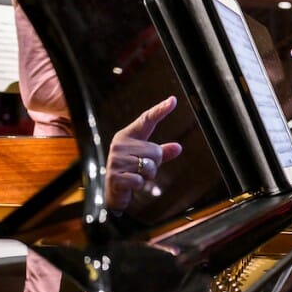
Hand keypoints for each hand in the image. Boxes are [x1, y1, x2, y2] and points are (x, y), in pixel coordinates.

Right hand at [105, 95, 183, 210]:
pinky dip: (140, 184)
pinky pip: (140, 179)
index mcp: (128, 136)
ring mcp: (116, 159)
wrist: (113, 192)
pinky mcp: (114, 175)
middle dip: (155, 164)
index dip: (160, 110)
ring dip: (148, 175)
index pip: (146, 120)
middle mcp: (120, 144)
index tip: (173, 99)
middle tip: (141, 169)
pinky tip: (130, 184)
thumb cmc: (131, 171)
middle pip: (155, 150)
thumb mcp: (148, 160)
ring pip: (149, 165)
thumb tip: (178, 147)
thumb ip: (162, 153)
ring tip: (136, 176)